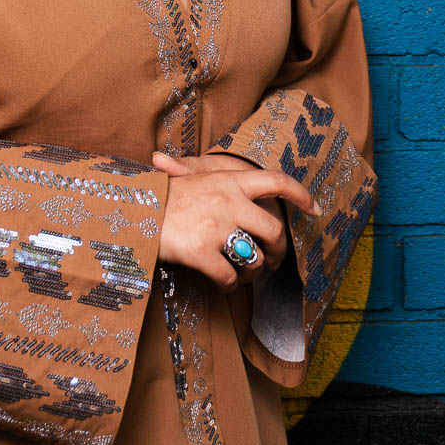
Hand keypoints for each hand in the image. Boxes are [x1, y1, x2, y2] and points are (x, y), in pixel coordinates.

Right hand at [151, 149, 319, 291]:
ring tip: (242, 273)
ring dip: (253, 272)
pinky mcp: (202, 252)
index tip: (314, 208)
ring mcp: (216, 227)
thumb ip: (192, 170)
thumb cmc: (157, 197)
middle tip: (272, 260)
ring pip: (255, 258)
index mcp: (228, 180)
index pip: (276, 181)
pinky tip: (223, 284)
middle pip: (274, 230)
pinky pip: (231, 278)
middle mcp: (228, 201)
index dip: (300, 194)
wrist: (129, 213)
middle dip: (278, 251)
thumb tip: (166, 157)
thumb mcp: (181, 177)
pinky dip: (231, 286)